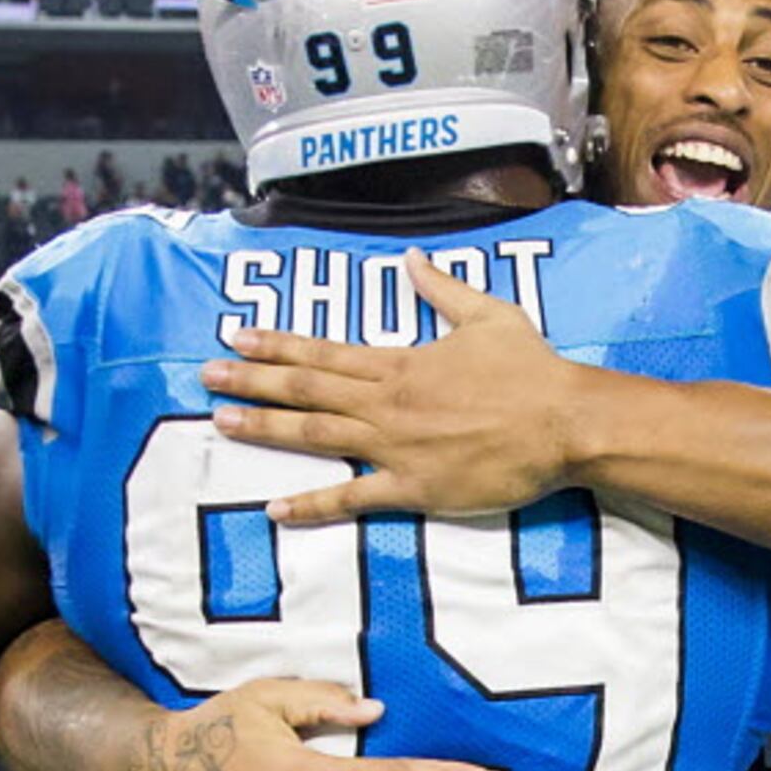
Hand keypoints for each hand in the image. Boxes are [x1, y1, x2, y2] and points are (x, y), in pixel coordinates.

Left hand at [203, 253, 581, 525]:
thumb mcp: (488, 315)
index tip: (236, 337)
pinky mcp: (413, 488)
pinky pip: (353, 498)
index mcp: (400, 362)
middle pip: (305, 390)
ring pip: (315, 436)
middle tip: (206, 377)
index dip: (275, 344)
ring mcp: (395, 447)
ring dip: (265, 429)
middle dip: (251, 382)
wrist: (563, 423)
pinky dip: (312, 505)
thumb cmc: (532, 371)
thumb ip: (442, 289)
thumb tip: (412, 261)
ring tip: (222, 424)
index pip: (323, 351)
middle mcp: (386, 402)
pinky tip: (276, 509)